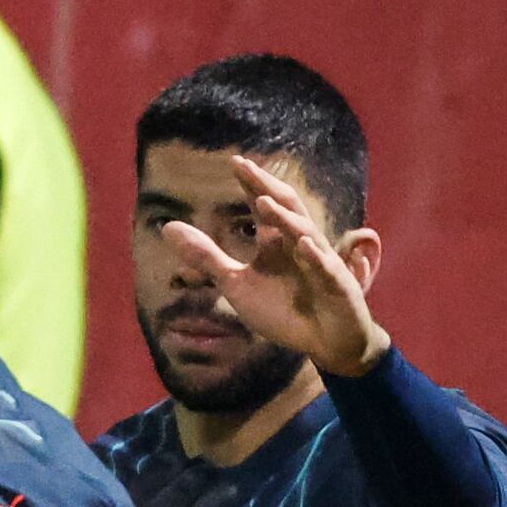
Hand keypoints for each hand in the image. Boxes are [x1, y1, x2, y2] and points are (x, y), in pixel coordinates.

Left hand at [158, 154, 388, 380]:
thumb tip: (167, 227)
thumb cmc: (284, 312)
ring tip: (262, 201)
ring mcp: (321, 264)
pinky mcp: (338, 287)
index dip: (251, 184)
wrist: (326, 344)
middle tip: (245, 166)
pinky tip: (304, 245)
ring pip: (305, 232)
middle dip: (265, 186)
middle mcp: (300, 244)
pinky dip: (316, 257)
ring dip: (284, 218)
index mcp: (277, 241)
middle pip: (286, 207)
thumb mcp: (237, 283)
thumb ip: (206, 257)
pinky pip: (326, 269)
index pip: (263, 205)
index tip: (234, 163)